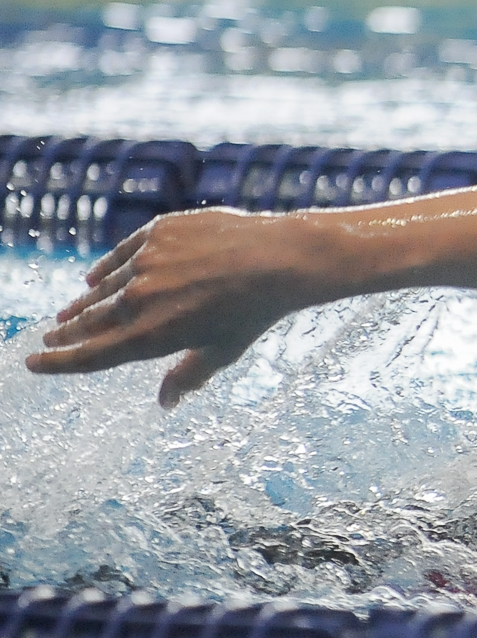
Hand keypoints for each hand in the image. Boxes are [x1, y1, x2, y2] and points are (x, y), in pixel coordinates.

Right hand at [25, 208, 318, 407]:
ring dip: (84, 303)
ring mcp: (146, 262)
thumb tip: (166, 404)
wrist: (280, 258)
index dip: (59, 362)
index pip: (91, 355)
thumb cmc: (255, 311)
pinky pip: (121, 255)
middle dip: (67, 333)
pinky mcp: (157, 233)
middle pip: (91, 321)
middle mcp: (139, 298)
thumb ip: (188, 376)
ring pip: (103, 287)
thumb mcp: (222, 351)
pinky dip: (106, 270)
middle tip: (49, 338)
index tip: (35, 363)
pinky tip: (94, 279)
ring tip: (69, 313)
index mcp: (151, 335)